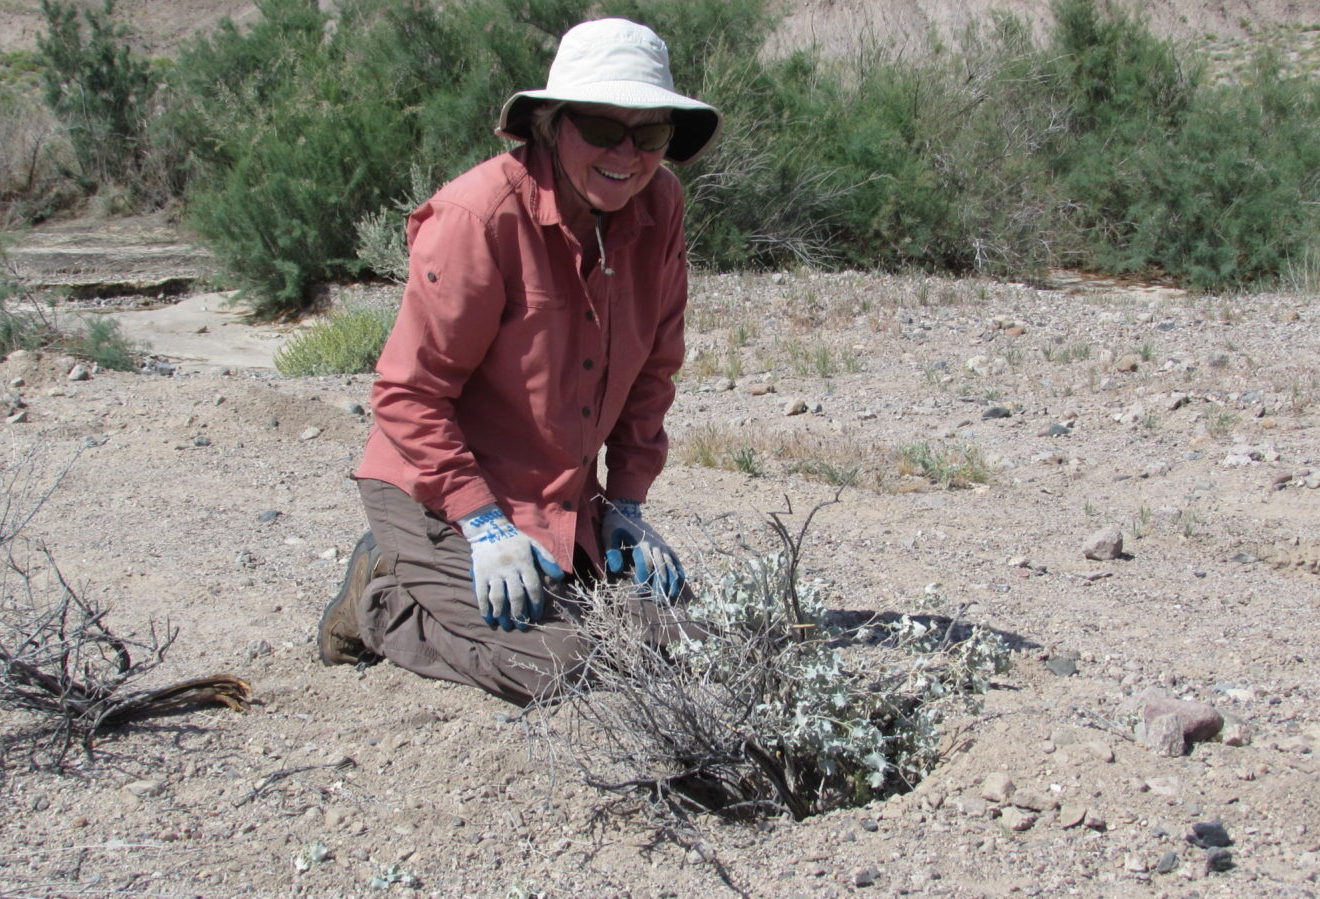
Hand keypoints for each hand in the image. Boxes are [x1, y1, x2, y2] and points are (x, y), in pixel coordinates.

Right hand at [459, 505, 564, 630]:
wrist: (488, 529)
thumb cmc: (514, 540)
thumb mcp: (534, 545)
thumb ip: (547, 560)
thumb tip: (560, 577)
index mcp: (524, 562)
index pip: (532, 588)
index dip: (535, 605)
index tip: (536, 617)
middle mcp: (509, 568)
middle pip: (516, 596)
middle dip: (520, 615)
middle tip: (523, 627)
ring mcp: (493, 571)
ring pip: (498, 598)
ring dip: (503, 614)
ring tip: (507, 625)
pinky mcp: (480, 573)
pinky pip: (481, 593)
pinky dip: (485, 608)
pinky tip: (489, 618)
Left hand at [600, 499, 684, 599]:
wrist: (627, 510)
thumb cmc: (615, 525)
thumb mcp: (608, 534)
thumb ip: (612, 551)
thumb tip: (617, 569)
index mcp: (641, 543)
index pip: (646, 563)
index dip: (643, 578)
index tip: (639, 592)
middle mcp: (655, 544)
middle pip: (660, 567)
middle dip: (660, 585)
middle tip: (658, 601)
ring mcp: (662, 545)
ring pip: (670, 564)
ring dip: (672, 581)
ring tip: (672, 596)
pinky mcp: (665, 545)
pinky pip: (675, 558)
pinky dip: (679, 570)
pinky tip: (681, 582)